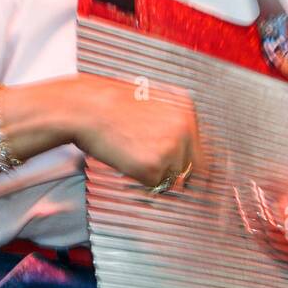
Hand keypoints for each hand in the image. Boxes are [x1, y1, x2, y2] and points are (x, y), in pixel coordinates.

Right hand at [61, 74, 202, 190]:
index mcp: (186, 111)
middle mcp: (185, 130)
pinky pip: (152, 185)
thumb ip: (171, 124)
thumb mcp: (151, 102)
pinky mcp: (153, 167)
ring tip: (132, 156)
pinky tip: (124, 160)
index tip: (186, 178)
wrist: (85, 108)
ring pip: (172, 178)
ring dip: (155, 176)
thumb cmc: (108, 104)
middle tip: (153, 170)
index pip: (202, 151)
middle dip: (175, 175)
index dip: (192, 167)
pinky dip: (138, 179)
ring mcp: (171, 149)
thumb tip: (181, 149)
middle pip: (193, 169)